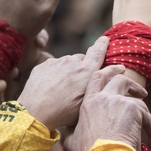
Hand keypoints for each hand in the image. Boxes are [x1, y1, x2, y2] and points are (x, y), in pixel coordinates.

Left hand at [17, 37, 137, 128]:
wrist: (35, 112)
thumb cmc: (65, 111)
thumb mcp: (89, 99)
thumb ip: (101, 82)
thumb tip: (115, 70)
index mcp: (86, 71)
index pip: (98, 52)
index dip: (102, 45)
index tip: (105, 39)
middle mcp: (72, 62)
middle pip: (81, 59)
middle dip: (83, 68)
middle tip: (79, 84)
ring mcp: (55, 62)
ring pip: (67, 63)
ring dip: (68, 71)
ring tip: (64, 88)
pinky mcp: (42, 65)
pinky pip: (53, 66)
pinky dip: (55, 74)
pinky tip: (53, 87)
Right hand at [69, 73, 150, 150]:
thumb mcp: (71, 140)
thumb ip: (72, 132)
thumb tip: (68, 133)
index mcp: (88, 103)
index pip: (96, 78)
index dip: (107, 71)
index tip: (118, 70)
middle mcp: (103, 98)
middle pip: (119, 79)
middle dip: (130, 83)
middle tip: (140, 91)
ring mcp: (118, 101)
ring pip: (136, 99)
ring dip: (144, 109)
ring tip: (148, 120)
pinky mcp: (133, 109)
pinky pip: (146, 114)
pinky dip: (150, 126)